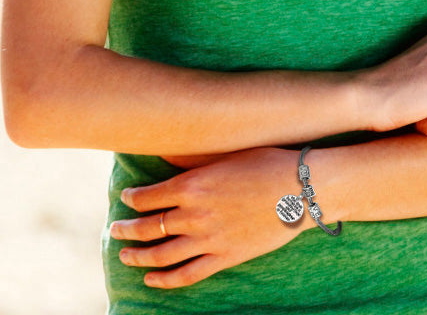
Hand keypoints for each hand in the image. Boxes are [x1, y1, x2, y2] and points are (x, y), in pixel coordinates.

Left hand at [109, 147, 300, 288]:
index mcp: (193, 185)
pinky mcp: (225, 257)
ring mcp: (208, 239)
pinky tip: (151, 279)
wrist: (304, 188)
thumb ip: (199, 165)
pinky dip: (163, 280)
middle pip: (147, 227)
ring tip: (125, 254)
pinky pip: (186, 274)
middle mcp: (194, 214)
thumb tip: (174, 163)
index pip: (147, 197)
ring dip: (137, 255)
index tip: (127, 199)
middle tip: (115, 229)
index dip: (132, 199)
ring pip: (159, 254)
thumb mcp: (230, 154)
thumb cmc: (270, 163)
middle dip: (126, 229)